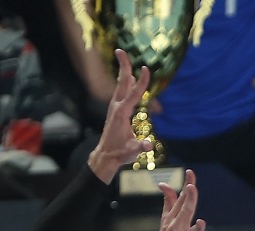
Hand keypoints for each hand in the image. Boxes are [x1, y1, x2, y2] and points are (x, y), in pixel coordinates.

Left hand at [87, 48, 152, 182]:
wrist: (106, 156)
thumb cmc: (120, 154)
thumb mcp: (132, 151)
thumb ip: (140, 147)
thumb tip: (148, 145)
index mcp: (121, 113)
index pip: (133, 94)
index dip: (141, 81)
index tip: (146, 69)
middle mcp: (117, 107)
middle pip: (122, 83)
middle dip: (123, 67)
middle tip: (120, 50)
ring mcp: (115, 108)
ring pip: (121, 86)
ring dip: (124, 72)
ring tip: (124, 58)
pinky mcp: (116, 111)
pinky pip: (122, 93)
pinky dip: (126, 82)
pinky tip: (129, 78)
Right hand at [138, 169, 218, 230]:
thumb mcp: (165, 219)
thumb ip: (169, 201)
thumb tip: (164, 184)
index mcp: (174, 218)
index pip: (182, 199)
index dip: (187, 186)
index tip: (190, 172)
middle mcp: (178, 227)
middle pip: (185, 211)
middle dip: (189, 199)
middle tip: (191, 187)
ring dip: (196, 229)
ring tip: (201, 223)